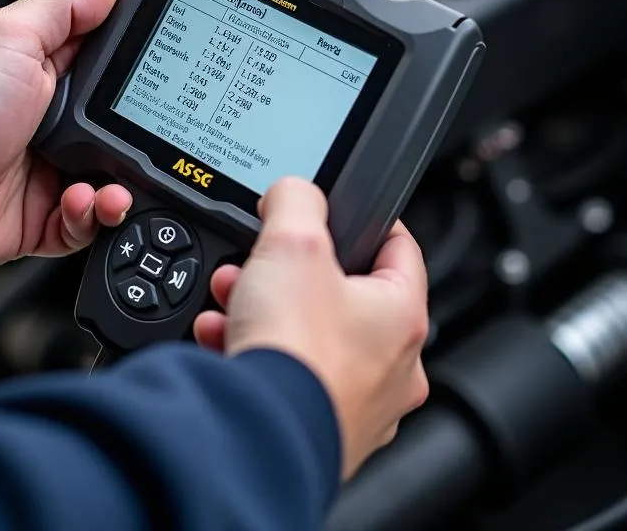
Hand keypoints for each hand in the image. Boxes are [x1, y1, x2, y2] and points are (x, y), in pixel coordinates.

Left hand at [0, 0, 132, 267]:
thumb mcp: (12, 35)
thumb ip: (65, 9)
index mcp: (53, 80)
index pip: (117, 79)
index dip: (143, 83)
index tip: (167, 88)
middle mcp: (57, 129)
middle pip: (125, 138)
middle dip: (143, 147)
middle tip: (147, 147)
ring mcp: (50, 175)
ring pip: (113, 187)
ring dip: (122, 191)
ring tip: (111, 189)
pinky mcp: (41, 220)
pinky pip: (86, 227)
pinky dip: (93, 219)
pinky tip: (81, 202)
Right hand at [194, 178, 428, 479]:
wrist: (256, 435)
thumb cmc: (294, 351)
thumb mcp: (292, 242)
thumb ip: (297, 201)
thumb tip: (294, 191)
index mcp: (403, 316)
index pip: (399, 247)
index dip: (364, 220)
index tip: (338, 211)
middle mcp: (393, 369)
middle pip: (342, 295)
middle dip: (289, 272)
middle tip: (261, 262)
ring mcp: (357, 407)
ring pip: (310, 338)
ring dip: (265, 311)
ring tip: (230, 299)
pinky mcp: (318, 434)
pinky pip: (287, 378)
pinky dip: (255, 354)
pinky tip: (222, 340)